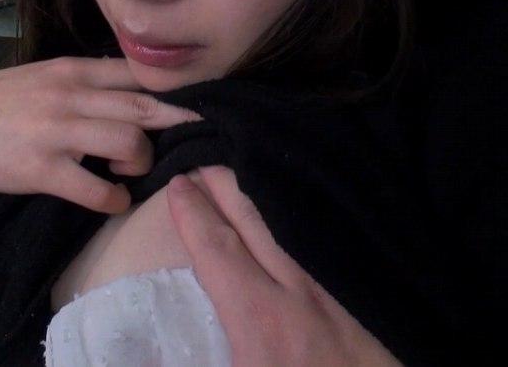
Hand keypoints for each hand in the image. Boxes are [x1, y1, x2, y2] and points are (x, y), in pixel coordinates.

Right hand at [0, 56, 202, 220]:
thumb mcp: (41, 78)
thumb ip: (84, 81)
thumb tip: (130, 89)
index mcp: (72, 70)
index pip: (135, 72)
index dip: (173, 87)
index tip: (201, 101)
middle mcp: (70, 96)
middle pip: (143, 106)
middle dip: (177, 124)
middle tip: (196, 138)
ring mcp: (57, 132)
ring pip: (129, 143)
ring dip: (143, 162)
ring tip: (132, 172)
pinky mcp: (42, 170)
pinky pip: (97, 189)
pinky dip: (116, 200)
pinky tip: (113, 201)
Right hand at [166, 165, 401, 365]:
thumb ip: (190, 362)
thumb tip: (142, 357)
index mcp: (259, 316)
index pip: (217, 247)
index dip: (192, 213)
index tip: (177, 184)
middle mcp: (298, 290)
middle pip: (255, 218)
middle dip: (226, 184)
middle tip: (204, 161)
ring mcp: (336, 289)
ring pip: (294, 222)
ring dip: (263, 193)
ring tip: (244, 172)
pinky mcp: (365, 299)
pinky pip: (326, 240)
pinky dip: (302, 218)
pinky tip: (301, 217)